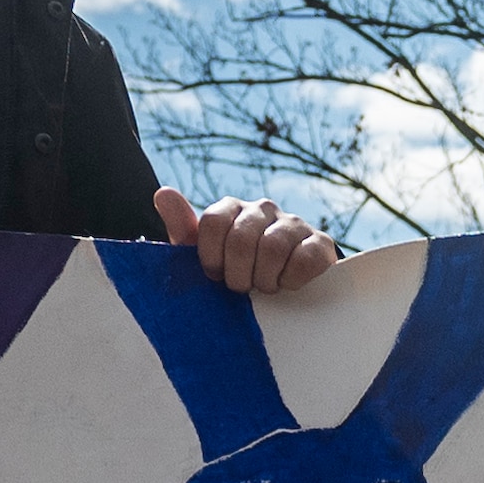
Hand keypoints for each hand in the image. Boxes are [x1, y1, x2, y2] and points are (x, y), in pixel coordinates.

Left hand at [166, 191, 339, 294]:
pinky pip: (303, 258)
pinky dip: (291, 280)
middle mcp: (262, 209)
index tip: (215, 275)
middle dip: (238, 274)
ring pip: (273, 248)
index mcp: (232, 209)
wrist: (284, 288)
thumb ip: (183, 229)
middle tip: (241, 288)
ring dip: (264, 279)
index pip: (213, 222)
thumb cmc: (237, 273)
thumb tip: (163, 193)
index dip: (211, 257)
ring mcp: (293, 223)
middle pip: (241, 239)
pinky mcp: (320, 242)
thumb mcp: (206, 257)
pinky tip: (287, 284)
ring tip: (264, 288)